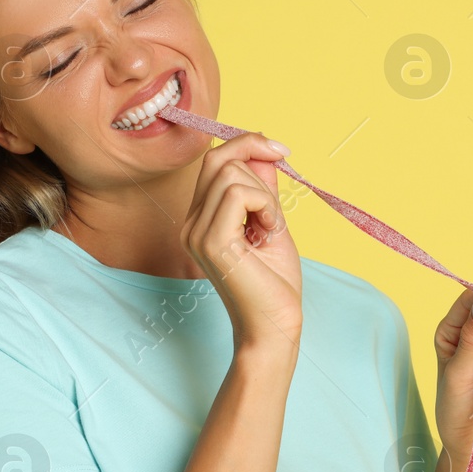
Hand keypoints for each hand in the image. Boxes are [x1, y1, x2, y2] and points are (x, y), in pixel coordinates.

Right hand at [181, 132, 302, 349]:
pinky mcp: (211, 242)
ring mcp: (197, 233)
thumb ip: (263, 189)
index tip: (280, 151)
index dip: (247, 145)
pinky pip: (237, 195)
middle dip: (256, 160)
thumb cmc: (275, 284)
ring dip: (264, 193)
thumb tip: (264, 151)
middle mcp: (192, 224)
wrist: (275, 327)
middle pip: (218, 159)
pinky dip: (263, 204)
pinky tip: (269, 230)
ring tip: (272, 225)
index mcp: (202, 219)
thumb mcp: (273, 223)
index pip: (214, 162)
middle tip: (280, 195)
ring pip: (229, 173)